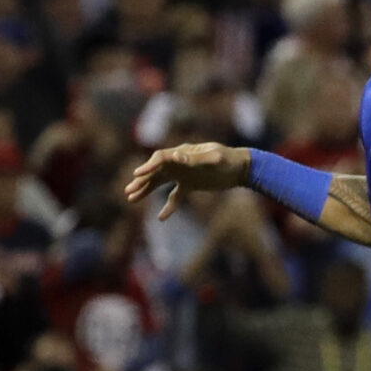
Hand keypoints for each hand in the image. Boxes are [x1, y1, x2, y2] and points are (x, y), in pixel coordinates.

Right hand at [125, 142, 250, 218]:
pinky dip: (168, 206)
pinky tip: (161, 218)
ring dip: (146, 191)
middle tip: (128, 191)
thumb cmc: (228, 160)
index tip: (138, 175)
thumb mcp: (214, 158)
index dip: (148, 166)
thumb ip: (196, 158)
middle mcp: (179, 162)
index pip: (160, 158)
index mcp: (183, 153)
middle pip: (155, 171)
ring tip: (131, 199)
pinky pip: (174, 196)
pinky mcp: (189, 185)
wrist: (241, 168)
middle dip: (141, 181)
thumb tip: (177, 157)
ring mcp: (183, 174)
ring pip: (160, 183)